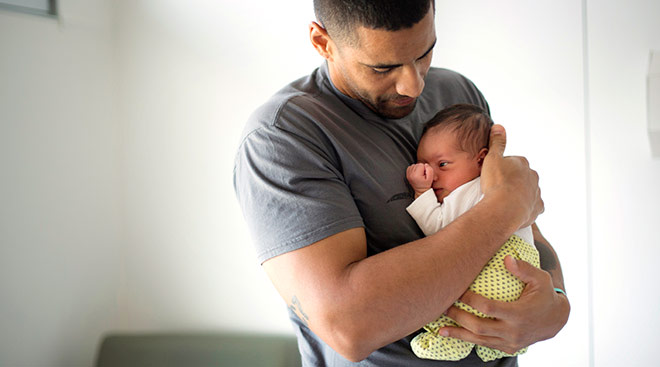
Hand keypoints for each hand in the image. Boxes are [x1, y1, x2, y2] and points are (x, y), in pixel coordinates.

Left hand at [406, 163, 433, 196]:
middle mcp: (411, 174)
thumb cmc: (426, 185)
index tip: (425, 174)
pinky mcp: (407, 174)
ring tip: (420, 174)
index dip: (425, 168)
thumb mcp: (430, 178)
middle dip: (421, 168)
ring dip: (417, 168)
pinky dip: (414, 169)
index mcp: (416, 175)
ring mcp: (408, 174)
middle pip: (417, 164)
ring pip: (414, 165)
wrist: (420, 191)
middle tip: (423, 175)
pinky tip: (416, 173)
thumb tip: (425, 164)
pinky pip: (411, 167)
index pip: (421, 165)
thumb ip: (429, 170)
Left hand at [440, 256, 569, 353]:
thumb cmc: (545, 295)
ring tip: (440, 328)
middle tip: (443, 307)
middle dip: (458, 317)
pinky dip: (468, 340)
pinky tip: (452, 334)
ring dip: (458, 334)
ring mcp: (510, 342)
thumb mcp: (540, 279)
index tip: (458, 291)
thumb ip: (524, 269)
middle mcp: (514, 331)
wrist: (556, 320)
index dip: (470, 300)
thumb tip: (507, 258)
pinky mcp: (508, 347)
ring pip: (479, 340)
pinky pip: (484, 345)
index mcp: (520, 314)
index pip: (488, 308)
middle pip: (479, 326)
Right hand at [480, 124, 543, 228]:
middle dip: (513, 180)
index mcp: (522, 163)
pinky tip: (516, 209)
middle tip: (498, 188)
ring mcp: (536, 193)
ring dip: (519, 193)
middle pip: (522, 176)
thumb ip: (497, 142)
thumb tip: (499, 126)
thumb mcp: (492, 158)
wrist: (504, 209)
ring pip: (528, 190)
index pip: (513, 162)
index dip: (502, 168)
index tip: (493, 175)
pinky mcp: (536, 208)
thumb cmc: (497, 182)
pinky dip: (526, 207)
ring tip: (504, 200)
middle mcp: (533, 176)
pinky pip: (533, 206)